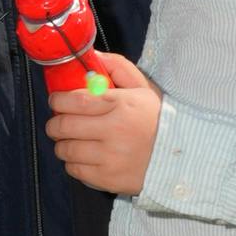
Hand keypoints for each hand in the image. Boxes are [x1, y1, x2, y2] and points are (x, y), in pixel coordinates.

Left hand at [42, 54, 161, 194]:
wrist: (181, 156)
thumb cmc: (157, 119)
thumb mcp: (144, 88)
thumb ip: (118, 68)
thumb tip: (92, 56)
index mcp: (121, 105)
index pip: (76, 100)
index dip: (58, 100)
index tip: (56, 100)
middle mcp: (113, 131)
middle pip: (64, 126)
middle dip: (54, 123)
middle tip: (57, 123)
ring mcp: (109, 158)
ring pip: (66, 150)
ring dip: (62, 144)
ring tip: (70, 141)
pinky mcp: (107, 179)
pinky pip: (75, 170)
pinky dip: (73, 163)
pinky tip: (83, 157)